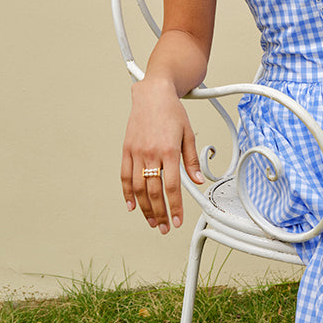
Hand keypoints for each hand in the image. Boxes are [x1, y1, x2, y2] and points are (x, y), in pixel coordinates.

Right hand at [121, 79, 203, 232]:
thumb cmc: (172, 112)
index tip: (178, 220)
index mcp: (169, 151)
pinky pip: (124, 176)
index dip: (175, 207)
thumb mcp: (188, 134)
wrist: (152, 94)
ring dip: (145, 208)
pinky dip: (127, 193)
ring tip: (152, 221)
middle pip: (154, 191)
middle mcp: (151, 153)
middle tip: (165, 227)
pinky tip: (132, 206)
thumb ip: (192, 160)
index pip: (172, 187)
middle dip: (160, 213)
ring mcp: (136, 152)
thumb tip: (198, 181)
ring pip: (138, 188)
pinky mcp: (126, 150)